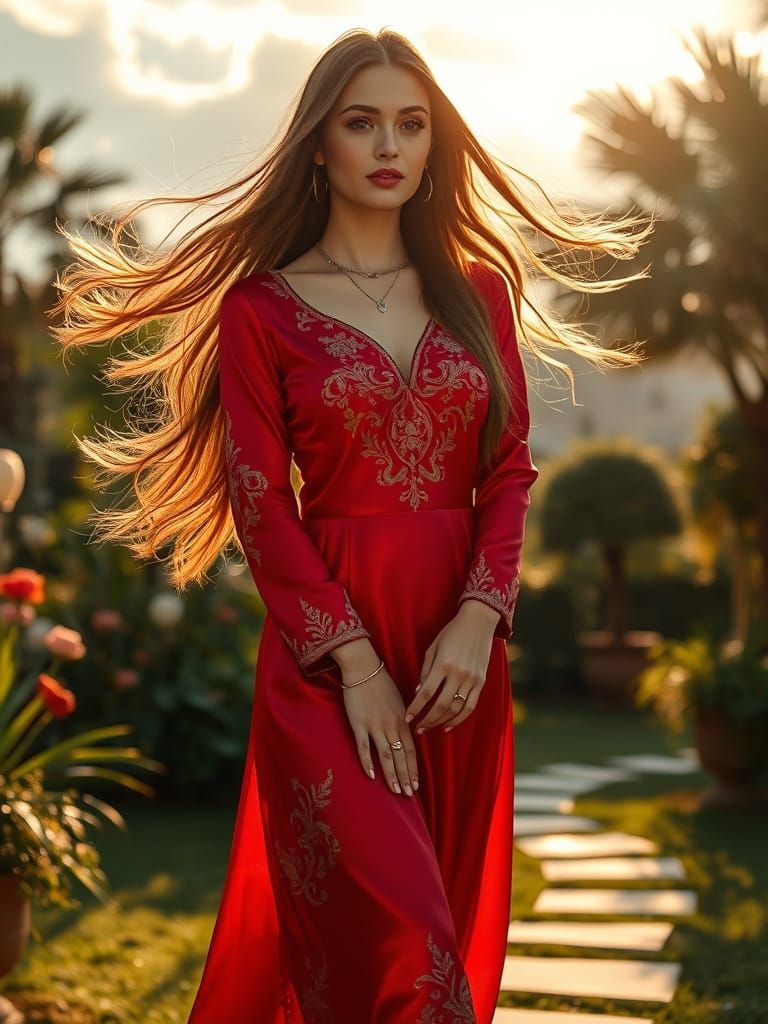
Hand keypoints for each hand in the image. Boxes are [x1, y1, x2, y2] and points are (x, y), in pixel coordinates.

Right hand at [334, 644, 418, 796]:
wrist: (363, 669)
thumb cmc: (381, 683)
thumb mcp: (399, 700)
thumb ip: (404, 718)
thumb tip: (410, 733)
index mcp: (402, 720)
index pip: (411, 750)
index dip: (413, 768)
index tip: (416, 784)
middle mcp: (391, 725)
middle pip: (400, 756)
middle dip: (405, 777)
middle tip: (408, 794)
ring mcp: (374, 726)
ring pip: (385, 756)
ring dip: (391, 775)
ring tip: (395, 790)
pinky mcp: (358, 724)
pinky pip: (364, 747)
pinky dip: (367, 762)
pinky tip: (371, 776)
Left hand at [403, 603, 496, 732]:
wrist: (478, 623)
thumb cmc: (451, 633)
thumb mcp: (433, 648)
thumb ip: (425, 670)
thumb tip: (419, 693)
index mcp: (443, 664)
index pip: (426, 693)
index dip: (416, 708)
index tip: (407, 718)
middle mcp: (458, 674)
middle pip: (440, 705)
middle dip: (427, 720)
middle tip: (418, 729)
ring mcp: (471, 679)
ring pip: (455, 709)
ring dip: (441, 722)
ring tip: (430, 728)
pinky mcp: (481, 682)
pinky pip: (470, 706)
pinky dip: (459, 719)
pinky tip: (448, 725)